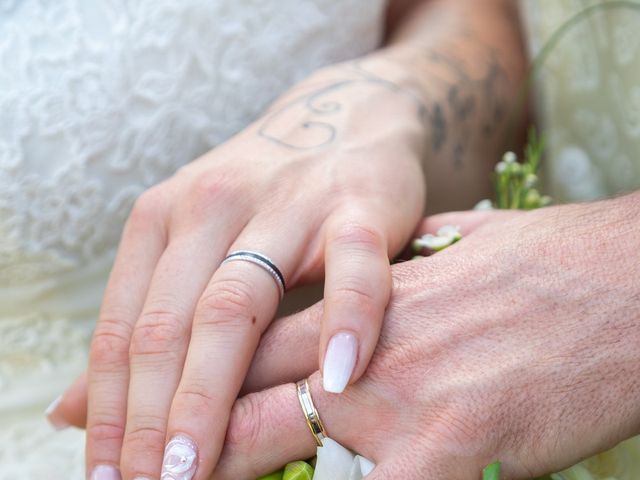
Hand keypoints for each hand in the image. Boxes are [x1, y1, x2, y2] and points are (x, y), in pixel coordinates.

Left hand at [71, 63, 427, 479]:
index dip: (109, 409)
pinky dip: (344, 320)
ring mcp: (287, 205)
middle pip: (169, 324)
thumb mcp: (190, 243)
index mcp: (164, 219)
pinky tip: (335, 378)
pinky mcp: (357, 208)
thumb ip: (142, 320)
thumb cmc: (265, 196)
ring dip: (211, 391)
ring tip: (196, 465)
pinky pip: (351, 269)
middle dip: (150, 418)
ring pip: (238, 303)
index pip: (121, 328)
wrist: (344, 118)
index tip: (105, 477)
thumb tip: (72, 407)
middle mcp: (213, 206)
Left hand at [203, 197, 639, 478]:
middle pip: (245, 392)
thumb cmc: (544, 264)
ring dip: (232, 471)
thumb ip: (402, 271)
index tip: (163, 408)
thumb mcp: (455, 253)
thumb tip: (379, 273)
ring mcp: (399, 395)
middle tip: (144, 464)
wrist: (621, 279)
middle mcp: (363, 347)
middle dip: (193, 433)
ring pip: (284, 443)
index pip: (252, 342)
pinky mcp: (452, 441)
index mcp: (360, 304)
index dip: (199, 376)